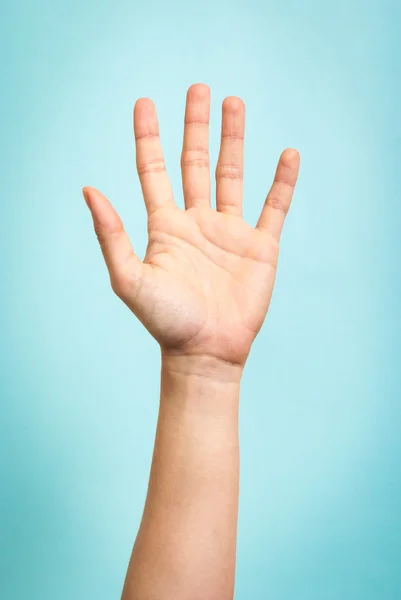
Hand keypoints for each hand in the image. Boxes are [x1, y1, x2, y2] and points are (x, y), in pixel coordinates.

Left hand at [83, 83, 299, 368]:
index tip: (145, 102)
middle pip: (195, 163)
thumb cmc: (165, 321)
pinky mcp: (260, 247)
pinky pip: (273, 207)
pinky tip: (288, 155)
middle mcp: (197, 222)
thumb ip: (112, 234)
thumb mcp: (130, 278)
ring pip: (232, 175)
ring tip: (234, 103)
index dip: (148, 137)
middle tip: (199, 89)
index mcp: (166, 226)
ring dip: (234, 139)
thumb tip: (88, 189)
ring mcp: (229, 233)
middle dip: (196, 126)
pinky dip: (282, 182)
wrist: (205, 352)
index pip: (153, 170)